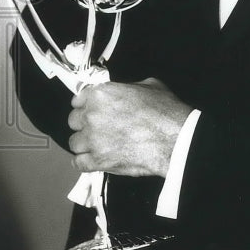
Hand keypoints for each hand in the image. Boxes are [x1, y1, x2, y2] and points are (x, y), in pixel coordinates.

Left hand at [67, 77, 192, 177]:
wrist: (175, 139)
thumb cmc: (165, 112)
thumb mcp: (149, 86)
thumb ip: (128, 87)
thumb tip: (124, 91)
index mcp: (101, 94)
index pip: (78, 100)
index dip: (86, 105)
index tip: (91, 110)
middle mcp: (92, 116)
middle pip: (73, 121)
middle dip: (84, 124)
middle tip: (98, 128)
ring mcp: (92, 140)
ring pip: (74, 143)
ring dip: (84, 144)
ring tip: (97, 145)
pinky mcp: (97, 161)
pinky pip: (78, 163)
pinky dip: (84, 162)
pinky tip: (92, 160)